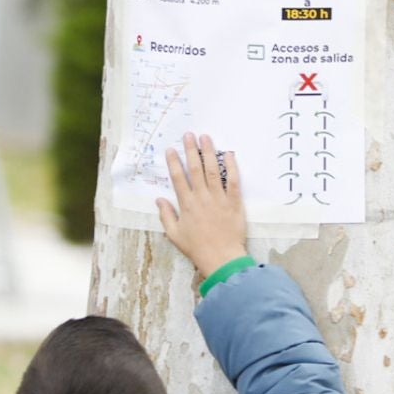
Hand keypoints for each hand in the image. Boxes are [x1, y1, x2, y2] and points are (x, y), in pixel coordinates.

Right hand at [156, 132, 247, 279]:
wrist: (222, 258)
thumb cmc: (197, 248)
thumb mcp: (175, 234)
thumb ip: (166, 215)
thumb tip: (159, 199)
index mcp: (186, 205)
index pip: (178, 178)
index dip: (173, 162)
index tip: (170, 149)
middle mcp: (202, 198)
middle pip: (195, 169)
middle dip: (191, 150)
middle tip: (188, 135)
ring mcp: (219, 199)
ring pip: (213, 170)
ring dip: (209, 152)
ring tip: (206, 137)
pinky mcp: (235, 202)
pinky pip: (234, 181)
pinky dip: (232, 167)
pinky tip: (229, 154)